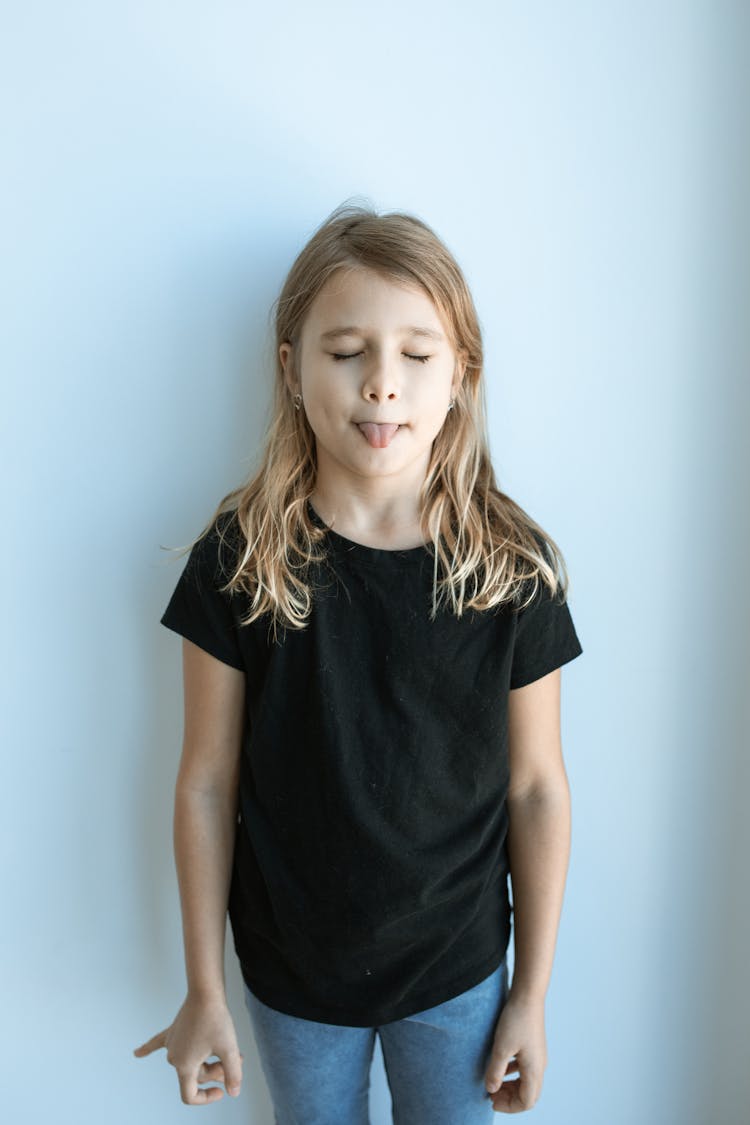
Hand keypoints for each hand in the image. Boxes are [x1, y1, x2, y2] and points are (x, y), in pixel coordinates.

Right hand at [133, 992, 243, 1104]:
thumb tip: (233, 1092)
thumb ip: (233, 1073)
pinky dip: (148, 1048)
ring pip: (191, 1063)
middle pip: (197, 1076)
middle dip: (218, 1071)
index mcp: (184, 1066)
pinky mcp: (172, 1031)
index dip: (206, 1098)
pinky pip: (158, 1042)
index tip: (222, 1091)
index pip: (189, 1095)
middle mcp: (174, 1058)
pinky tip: (137, 1053)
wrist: (206, 993)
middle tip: (239, 1057)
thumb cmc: (216, 1020)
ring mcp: (171, 1044)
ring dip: (210, 1061)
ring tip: (233, 1052)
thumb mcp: (229, 1049)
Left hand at [483, 989, 546, 1112]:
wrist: (528, 996)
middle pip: (528, 1095)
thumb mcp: (501, 1047)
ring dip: (511, 1087)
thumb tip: (491, 1090)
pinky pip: (525, 1069)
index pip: (526, 1102)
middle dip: (510, 1099)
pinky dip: (513, 1075)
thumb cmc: (516, 1020)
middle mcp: (539, 1066)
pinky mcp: (533, 1047)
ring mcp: (537, 1056)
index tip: (491, 1100)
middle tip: (491, 1094)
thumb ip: (495, 1071)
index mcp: (534, 1070)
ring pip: (527, 1082)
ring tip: (494, 1083)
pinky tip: (501, 1067)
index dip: (509, 1106)